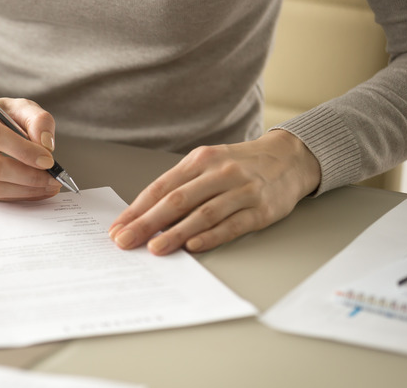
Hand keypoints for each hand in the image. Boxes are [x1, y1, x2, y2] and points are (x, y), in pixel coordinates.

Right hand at [0, 91, 63, 199]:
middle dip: (28, 176)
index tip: (48, 160)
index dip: (24, 151)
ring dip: (24, 190)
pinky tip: (32, 191)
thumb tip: (46, 146)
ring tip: (47, 186)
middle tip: (53, 179)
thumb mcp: (18, 107)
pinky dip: (14, 196)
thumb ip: (37, 120)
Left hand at [109, 130, 320, 254]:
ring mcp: (241, 190)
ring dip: (176, 233)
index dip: (136, 209)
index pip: (160, 187)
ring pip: (202, 214)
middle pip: (177, 200)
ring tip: (155, 248)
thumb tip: (145, 216)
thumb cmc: (239, 165)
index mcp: (199, 160)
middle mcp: (219, 173)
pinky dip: (211, 236)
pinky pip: (232, 225)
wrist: (289, 158)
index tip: (117, 227)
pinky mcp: (261, 209)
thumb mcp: (208, 164)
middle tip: (126, 240)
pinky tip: (193, 246)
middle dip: (147, 223)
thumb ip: (180, 186)